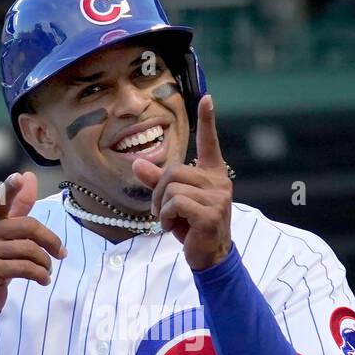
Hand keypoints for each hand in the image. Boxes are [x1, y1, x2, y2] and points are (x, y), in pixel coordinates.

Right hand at [0, 171, 65, 314]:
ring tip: (47, 270)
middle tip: (61, 254)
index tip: (19, 178)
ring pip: (29, 250)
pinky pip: (25, 268)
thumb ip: (18, 206)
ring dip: (45, 263)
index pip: (0, 200)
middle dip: (51, 241)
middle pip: (29, 227)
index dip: (10, 189)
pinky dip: (40, 275)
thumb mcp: (6, 232)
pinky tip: (43, 280)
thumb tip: (29, 176)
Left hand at [132, 94, 231, 270]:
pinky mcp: (209, 213)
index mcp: (212, 174)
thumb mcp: (173, 201)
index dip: (207, 121)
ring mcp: (217, 197)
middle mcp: (218, 182)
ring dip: (162, 207)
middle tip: (163, 211)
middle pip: (173, 171)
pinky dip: (167, 218)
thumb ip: (156, 181)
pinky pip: (176, 203)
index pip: (209, 143)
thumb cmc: (192, 226)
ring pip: (172, 187)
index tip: (207, 98)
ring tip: (171, 220)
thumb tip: (136, 163)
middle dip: (159, 192)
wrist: (210, 256)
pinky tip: (175, 228)